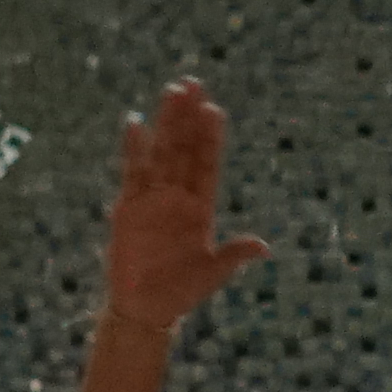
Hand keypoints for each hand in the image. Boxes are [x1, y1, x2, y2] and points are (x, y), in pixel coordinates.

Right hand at [97, 82, 271, 335]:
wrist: (148, 308)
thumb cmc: (183, 292)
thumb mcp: (213, 272)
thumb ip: (234, 255)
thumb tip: (263, 246)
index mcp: (201, 208)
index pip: (207, 165)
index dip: (211, 138)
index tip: (215, 109)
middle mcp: (177, 197)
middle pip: (184, 149)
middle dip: (188, 117)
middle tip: (192, 83)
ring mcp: (152, 199)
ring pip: (161, 152)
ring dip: (166, 123)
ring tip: (171, 91)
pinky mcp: (128, 207)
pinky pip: (132, 174)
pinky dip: (134, 150)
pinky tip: (136, 124)